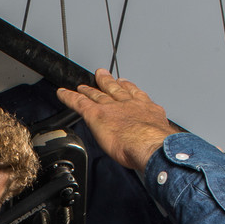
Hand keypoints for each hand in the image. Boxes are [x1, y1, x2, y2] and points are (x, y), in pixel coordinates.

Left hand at [56, 69, 177, 169]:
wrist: (149, 143)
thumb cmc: (157, 145)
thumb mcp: (161, 137)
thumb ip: (156, 137)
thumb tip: (156, 149)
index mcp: (146, 110)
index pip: (135, 95)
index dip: (129, 88)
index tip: (125, 84)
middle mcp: (128, 105)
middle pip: (115, 90)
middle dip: (109, 82)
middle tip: (103, 74)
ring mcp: (111, 108)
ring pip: (97, 95)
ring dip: (89, 89)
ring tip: (83, 85)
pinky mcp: (95, 114)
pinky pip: (79, 103)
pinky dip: (69, 97)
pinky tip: (62, 93)